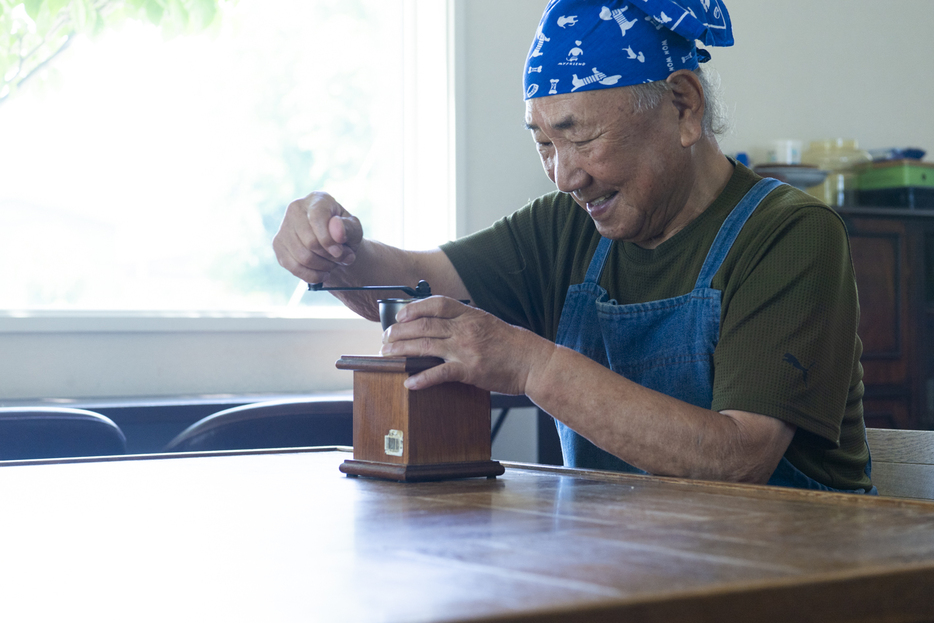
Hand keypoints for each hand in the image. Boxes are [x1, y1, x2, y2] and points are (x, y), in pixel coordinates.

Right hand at [272, 191, 362, 284]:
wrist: (333, 244)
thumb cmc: (345, 234)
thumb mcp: (354, 229)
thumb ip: (349, 228)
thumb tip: (336, 228)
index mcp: (317, 199)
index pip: (317, 218)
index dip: (329, 239)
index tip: (340, 252)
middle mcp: (296, 209)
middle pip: (310, 242)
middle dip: (329, 256)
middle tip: (340, 258)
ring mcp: (284, 227)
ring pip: (302, 257)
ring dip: (323, 267)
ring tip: (332, 264)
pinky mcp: (278, 245)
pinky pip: (294, 267)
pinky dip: (312, 275)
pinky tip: (322, 273)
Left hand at [379, 296, 554, 393]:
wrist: (532, 362)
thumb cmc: (511, 344)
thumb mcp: (487, 323)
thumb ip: (465, 321)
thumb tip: (441, 324)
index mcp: (469, 315)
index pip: (436, 304)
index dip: (414, 308)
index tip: (400, 316)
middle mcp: (465, 329)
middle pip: (424, 325)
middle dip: (399, 332)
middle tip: (385, 338)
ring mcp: (466, 350)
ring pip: (425, 346)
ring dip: (402, 350)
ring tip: (387, 354)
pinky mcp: (469, 371)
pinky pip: (439, 373)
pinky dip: (421, 378)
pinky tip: (409, 382)